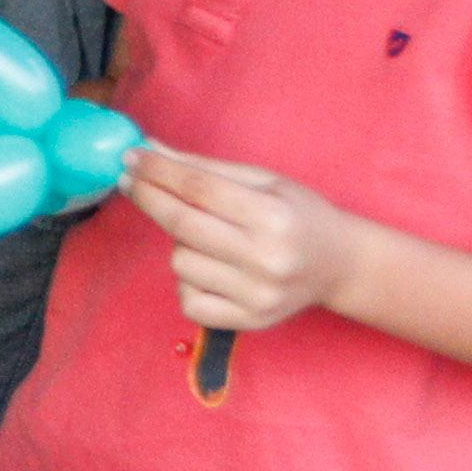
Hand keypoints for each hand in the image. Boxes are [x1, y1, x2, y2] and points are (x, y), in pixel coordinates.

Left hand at [120, 147, 374, 333]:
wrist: (340, 266)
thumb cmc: (298, 215)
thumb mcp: (263, 181)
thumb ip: (204, 169)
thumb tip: (149, 149)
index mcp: (273, 216)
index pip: (199, 189)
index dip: (158, 171)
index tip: (131, 158)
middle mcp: (267, 259)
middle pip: (182, 225)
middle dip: (148, 197)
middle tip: (130, 181)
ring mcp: (258, 296)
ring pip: (180, 262)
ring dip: (179, 243)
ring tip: (207, 236)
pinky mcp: (250, 322)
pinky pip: (188, 300)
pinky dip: (187, 281)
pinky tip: (208, 268)